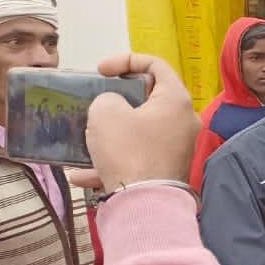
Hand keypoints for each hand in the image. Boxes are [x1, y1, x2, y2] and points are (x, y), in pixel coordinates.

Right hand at [67, 53, 198, 192]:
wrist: (144, 204)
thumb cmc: (128, 150)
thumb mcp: (106, 112)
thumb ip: (107, 99)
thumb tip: (114, 108)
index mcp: (176, 100)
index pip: (156, 64)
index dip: (125, 60)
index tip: (100, 71)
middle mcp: (183, 121)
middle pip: (148, 99)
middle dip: (115, 101)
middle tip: (94, 104)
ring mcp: (176, 147)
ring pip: (138, 131)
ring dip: (109, 134)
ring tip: (86, 137)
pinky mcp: (165, 169)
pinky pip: (135, 158)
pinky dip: (110, 163)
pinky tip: (82, 175)